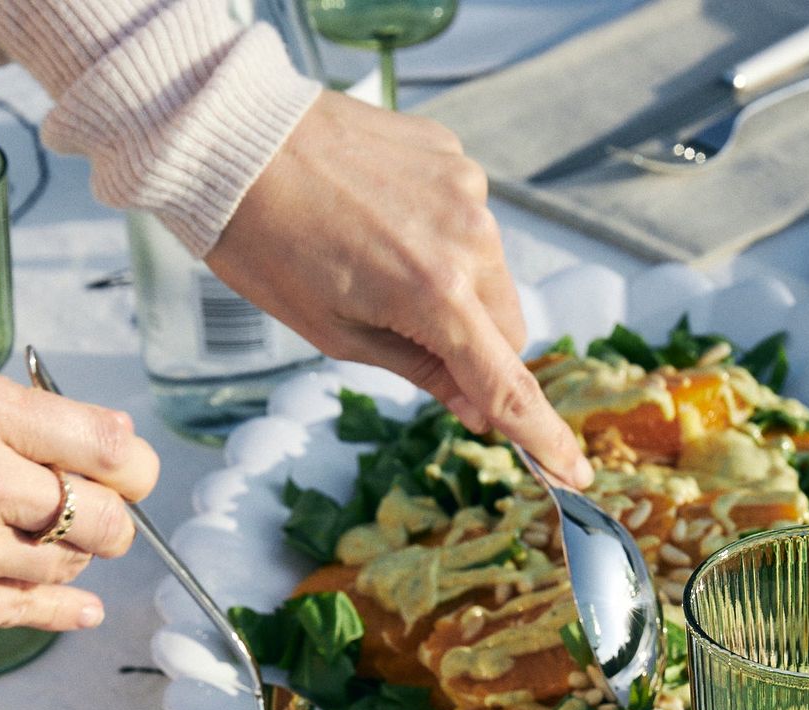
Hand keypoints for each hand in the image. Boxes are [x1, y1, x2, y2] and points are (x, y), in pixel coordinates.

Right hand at [0, 369, 157, 646]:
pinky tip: (77, 606)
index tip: (128, 474)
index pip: (105, 442)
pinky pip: (36, 611)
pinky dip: (65, 610)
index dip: (132, 465)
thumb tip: (113, 443)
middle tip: (95, 520)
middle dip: (111, 521)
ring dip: (67, 559)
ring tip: (33, 544)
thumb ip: (14, 416)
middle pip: (105, 514)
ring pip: (70, 565)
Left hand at [207, 92, 592, 487]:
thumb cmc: (267, 244)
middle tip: (408, 336)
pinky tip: (381, 218)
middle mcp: (470, 237)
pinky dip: (439, 235)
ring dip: (456, 287)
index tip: (574, 470)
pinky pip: (467, 218)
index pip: (506, 381)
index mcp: (436, 293)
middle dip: (474, 347)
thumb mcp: (336, 333)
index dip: (541, 434)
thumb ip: (420, 369)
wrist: (234, 140)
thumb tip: (477, 406)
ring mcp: (466, 188)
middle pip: (508, 327)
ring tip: (378, 262)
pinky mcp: (452, 154)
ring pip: (490, 272)